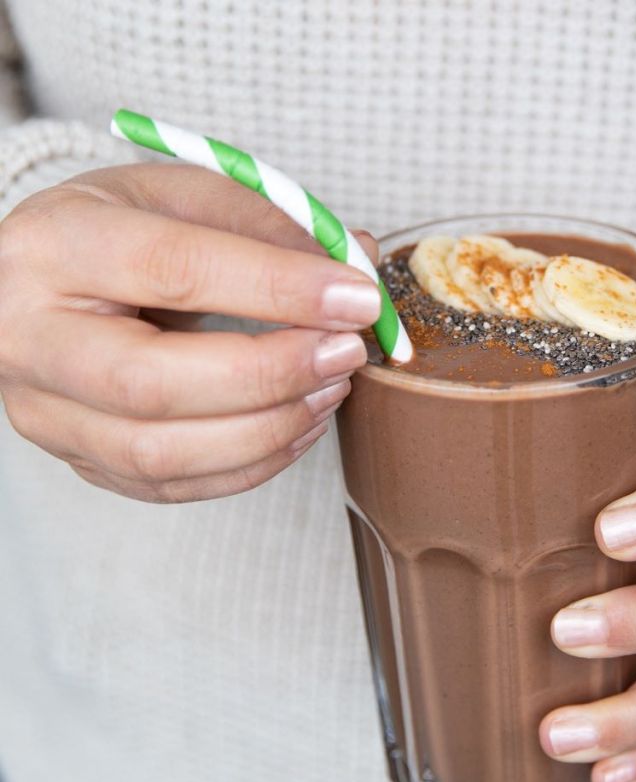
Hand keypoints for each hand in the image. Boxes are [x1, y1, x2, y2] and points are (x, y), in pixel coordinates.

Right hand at [0, 163, 380, 501]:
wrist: (41, 285)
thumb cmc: (117, 232)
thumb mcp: (182, 198)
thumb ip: (269, 225)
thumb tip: (360, 260)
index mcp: (54, 248)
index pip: (174, 269)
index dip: (278, 288)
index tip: (357, 298)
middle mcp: (28, 337)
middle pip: (154, 383)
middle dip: (273, 375)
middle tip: (347, 353)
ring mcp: (44, 411)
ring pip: (161, 453)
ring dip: (269, 428)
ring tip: (331, 390)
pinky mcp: (76, 458)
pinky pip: (171, 485)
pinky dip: (251, 465)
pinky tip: (298, 426)